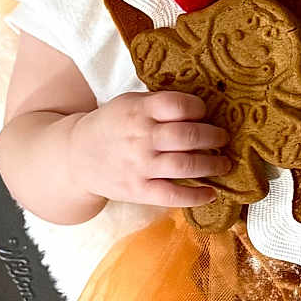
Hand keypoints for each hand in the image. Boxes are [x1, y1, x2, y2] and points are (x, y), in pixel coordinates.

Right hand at [70, 90, 230, 208]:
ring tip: (223, 163)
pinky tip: (211, 193)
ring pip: (186, 166)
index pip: (179, 105)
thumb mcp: (129, 103)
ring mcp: (140, 166)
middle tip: (223, 138)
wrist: (76, 156)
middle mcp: (141, 137)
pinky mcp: (139, 191)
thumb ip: (158, 103)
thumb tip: (199, 108)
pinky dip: (196, 196)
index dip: (198, 108)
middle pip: (188, 136)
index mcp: (139, 111)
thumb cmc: (111, 126)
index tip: (204, 113)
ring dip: (212, 165)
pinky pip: (173, 196)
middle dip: (214, 137)